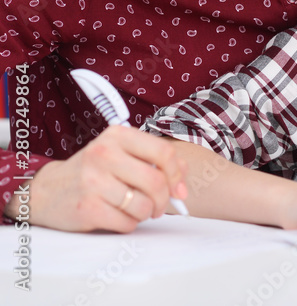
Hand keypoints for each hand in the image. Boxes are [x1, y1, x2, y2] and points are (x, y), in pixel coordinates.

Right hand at [4, 125, 187, 232]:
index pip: (164, 153)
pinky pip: (127, 223)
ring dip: (147, 214)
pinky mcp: (86, 207)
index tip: (178, 189)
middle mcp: (104, 154)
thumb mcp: (122, 155)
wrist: (47, 191)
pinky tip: (119, 217)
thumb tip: (184, 179)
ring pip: (143, 205)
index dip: (177, 174)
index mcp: (118, 136)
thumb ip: (155, 161)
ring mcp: (93, 181)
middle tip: (160, 207)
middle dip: (164, 200)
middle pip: (156, 182)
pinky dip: (130, 224)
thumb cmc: (94, 172)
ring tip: (137, 210)